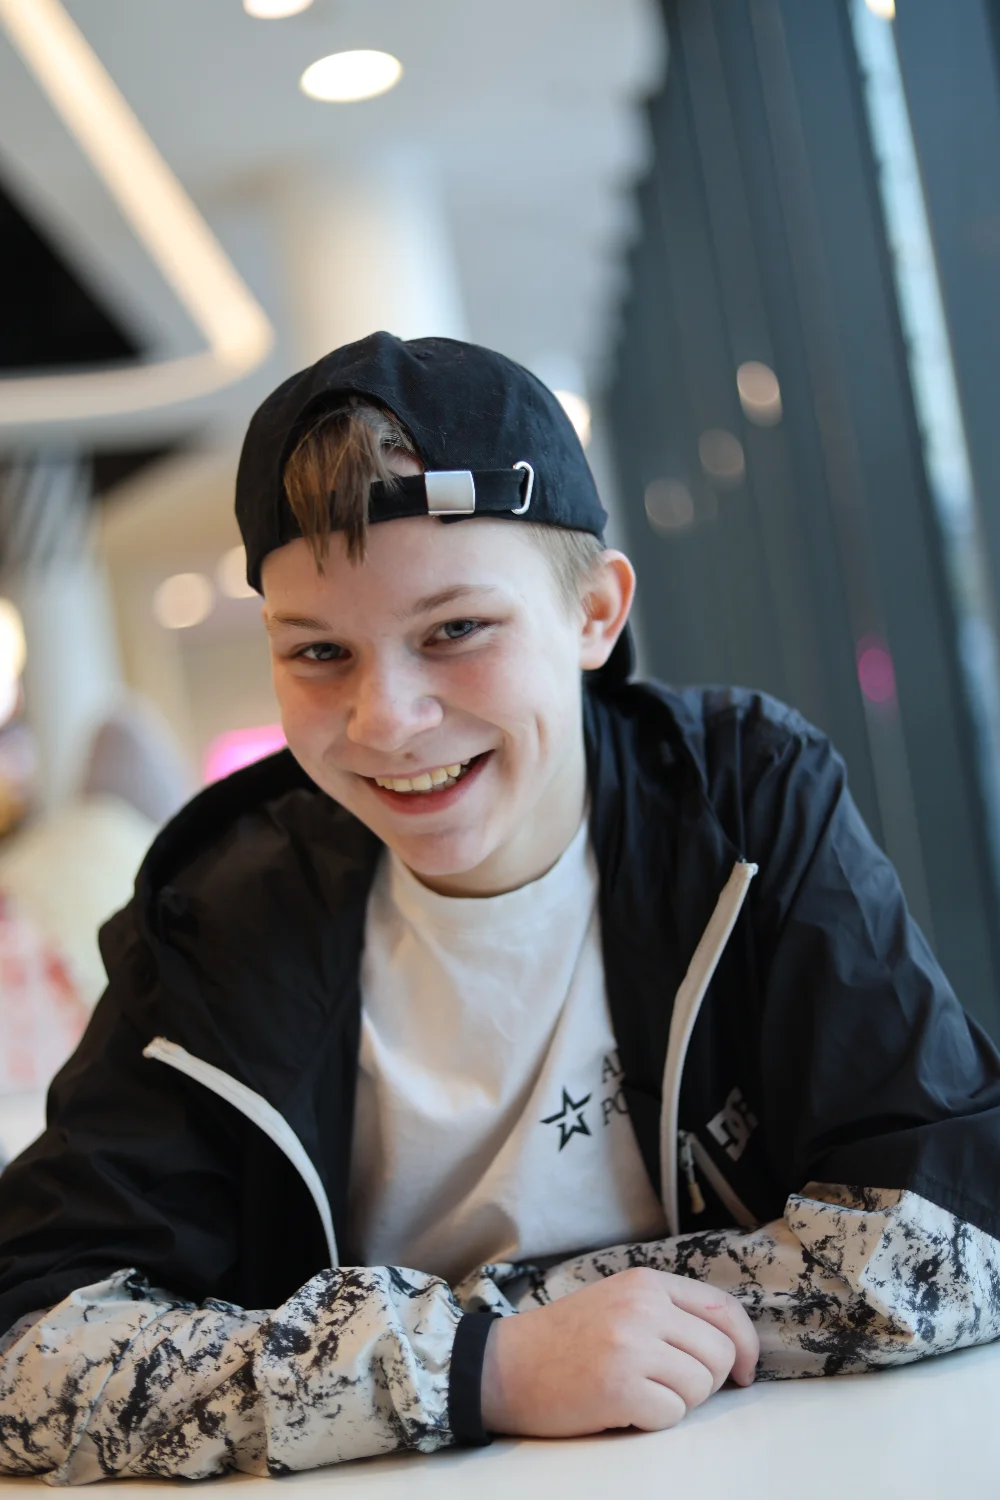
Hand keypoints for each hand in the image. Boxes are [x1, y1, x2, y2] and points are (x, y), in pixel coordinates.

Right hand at [479, 1267, 757, 1437]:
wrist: (504, 1366)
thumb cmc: (564, 1340)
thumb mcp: (618, 1303)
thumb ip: (668, 1312)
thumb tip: (731, 1347)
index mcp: (645, 1283)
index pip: (723, 1309)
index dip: (745, 1345)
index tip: (744, 1372)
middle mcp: (642, 1307)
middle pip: (720, 1354)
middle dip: (707, 1382)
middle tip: (670, 1388)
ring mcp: (631, 1345)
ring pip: (700, 1387)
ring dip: (678, 1402)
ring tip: (639, 1393)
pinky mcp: (620, 1386)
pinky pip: (672, 1415)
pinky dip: (653, 1420)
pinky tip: (622, 1407)